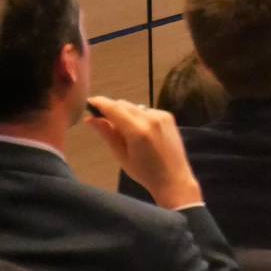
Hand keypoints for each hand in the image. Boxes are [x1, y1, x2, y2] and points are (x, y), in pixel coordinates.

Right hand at [85, 97, 202, 209]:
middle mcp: (151, 118)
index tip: (88, 102)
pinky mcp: (169, 116)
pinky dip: (138, 117)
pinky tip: (140, 133)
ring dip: (125, 113)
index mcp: (137, 130)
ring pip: (135, 107)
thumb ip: (107, 134)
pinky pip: (146, 111)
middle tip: (102, 121)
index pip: (114, 108)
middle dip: (111, 109)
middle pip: (124, 104)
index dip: (100, 103)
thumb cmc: (144, 172)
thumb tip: (90, 118)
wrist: (173, 177)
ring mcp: (162, 115)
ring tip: (123, 132)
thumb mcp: (121, 155)